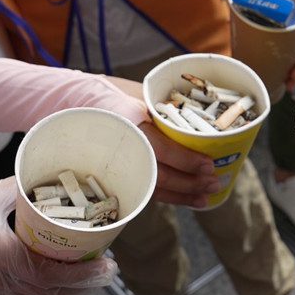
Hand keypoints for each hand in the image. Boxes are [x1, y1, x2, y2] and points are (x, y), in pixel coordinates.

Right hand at [0, 178, 116, 294]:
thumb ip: (20, 187)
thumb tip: (45, 173)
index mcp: (3, 258)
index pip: (52, 274)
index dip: (83, 274)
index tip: (107, 265)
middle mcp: (3, 281)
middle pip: (54, 293)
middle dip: (86, 284)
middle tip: (110, 269)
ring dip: (73, 292)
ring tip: (96, 276)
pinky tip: (67, 286)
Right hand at [99, 76, 219, 207]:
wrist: (81, 105)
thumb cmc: (115, 97)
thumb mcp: (137, 95)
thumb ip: (162, 106)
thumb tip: (198, 117)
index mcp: (129, 126)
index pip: (161, 149)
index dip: (186, 160)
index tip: (208, 165)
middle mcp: (123, 148)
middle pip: (159, 175)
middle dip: (189, 183)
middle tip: (214, 183)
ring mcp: (119, 165)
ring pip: (153, 188)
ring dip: (181, 195)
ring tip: (204, 199)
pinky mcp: (120, 174)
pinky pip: (147, 189)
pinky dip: (169, 196)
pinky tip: (187, 199)